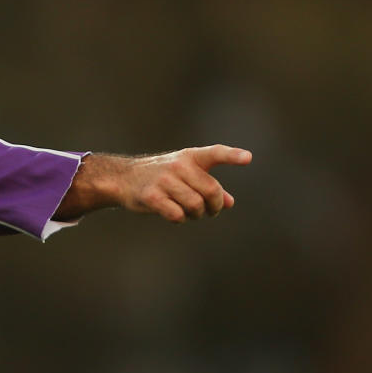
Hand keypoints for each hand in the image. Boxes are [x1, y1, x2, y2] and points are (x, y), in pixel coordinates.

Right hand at [55, 145, 252, 222]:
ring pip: (195, 206)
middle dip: (214, 207)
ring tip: (187, 212)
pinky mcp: (151, 196)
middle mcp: (178, 165)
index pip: (214, 154)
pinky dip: (179, 219)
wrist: (123, 179)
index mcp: (190, 157)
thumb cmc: (162, 177)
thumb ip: (209, 186)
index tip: (248, 158)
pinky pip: (177, 215)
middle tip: (208, 211)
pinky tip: (172, 214)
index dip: (232, 156)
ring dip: (195, 215)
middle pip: (211, 192)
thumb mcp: (186, 175)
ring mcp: (164, 180)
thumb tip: (230, 202)